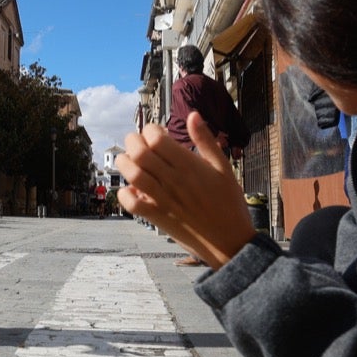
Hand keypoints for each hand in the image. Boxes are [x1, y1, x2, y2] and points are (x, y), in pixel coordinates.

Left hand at [118, 113, 254, 267]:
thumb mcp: (223, 168)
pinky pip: (132, 204)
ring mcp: (164, 200)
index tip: (154, 133)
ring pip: (133, 175)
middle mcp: (175, 181)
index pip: (157, 138)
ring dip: (125, 164)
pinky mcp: (158, 218)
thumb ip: (206, 141)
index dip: (149, 130)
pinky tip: (132, 189)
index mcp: (190, 165)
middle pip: (140, 153)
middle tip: (136, 143)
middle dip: (132, 142)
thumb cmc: (230, 203)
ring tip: (129, 161)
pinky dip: (126, 194)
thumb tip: (193, 115)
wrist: (231, 242)